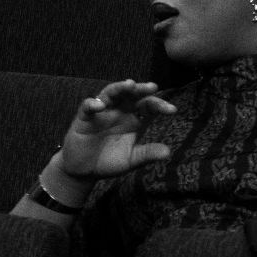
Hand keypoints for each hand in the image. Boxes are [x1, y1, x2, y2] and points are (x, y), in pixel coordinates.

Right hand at [55, 79, 176, 180]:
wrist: (84, 171)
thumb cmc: (109, 161)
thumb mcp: (131, 159)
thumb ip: (147, 154)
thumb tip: (168, 153)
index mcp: (133, 118)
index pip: (149, 106)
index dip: (160, 105)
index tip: (173, 110)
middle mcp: (119, 110)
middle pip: (131, 94)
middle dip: (141, 89)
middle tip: (153, 87)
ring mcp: (102, 112)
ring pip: (111, 93)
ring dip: (119, 87)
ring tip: (130, 84)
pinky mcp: (84, 117)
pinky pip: (88, 106)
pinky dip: (93, 104)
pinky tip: (100, 106)